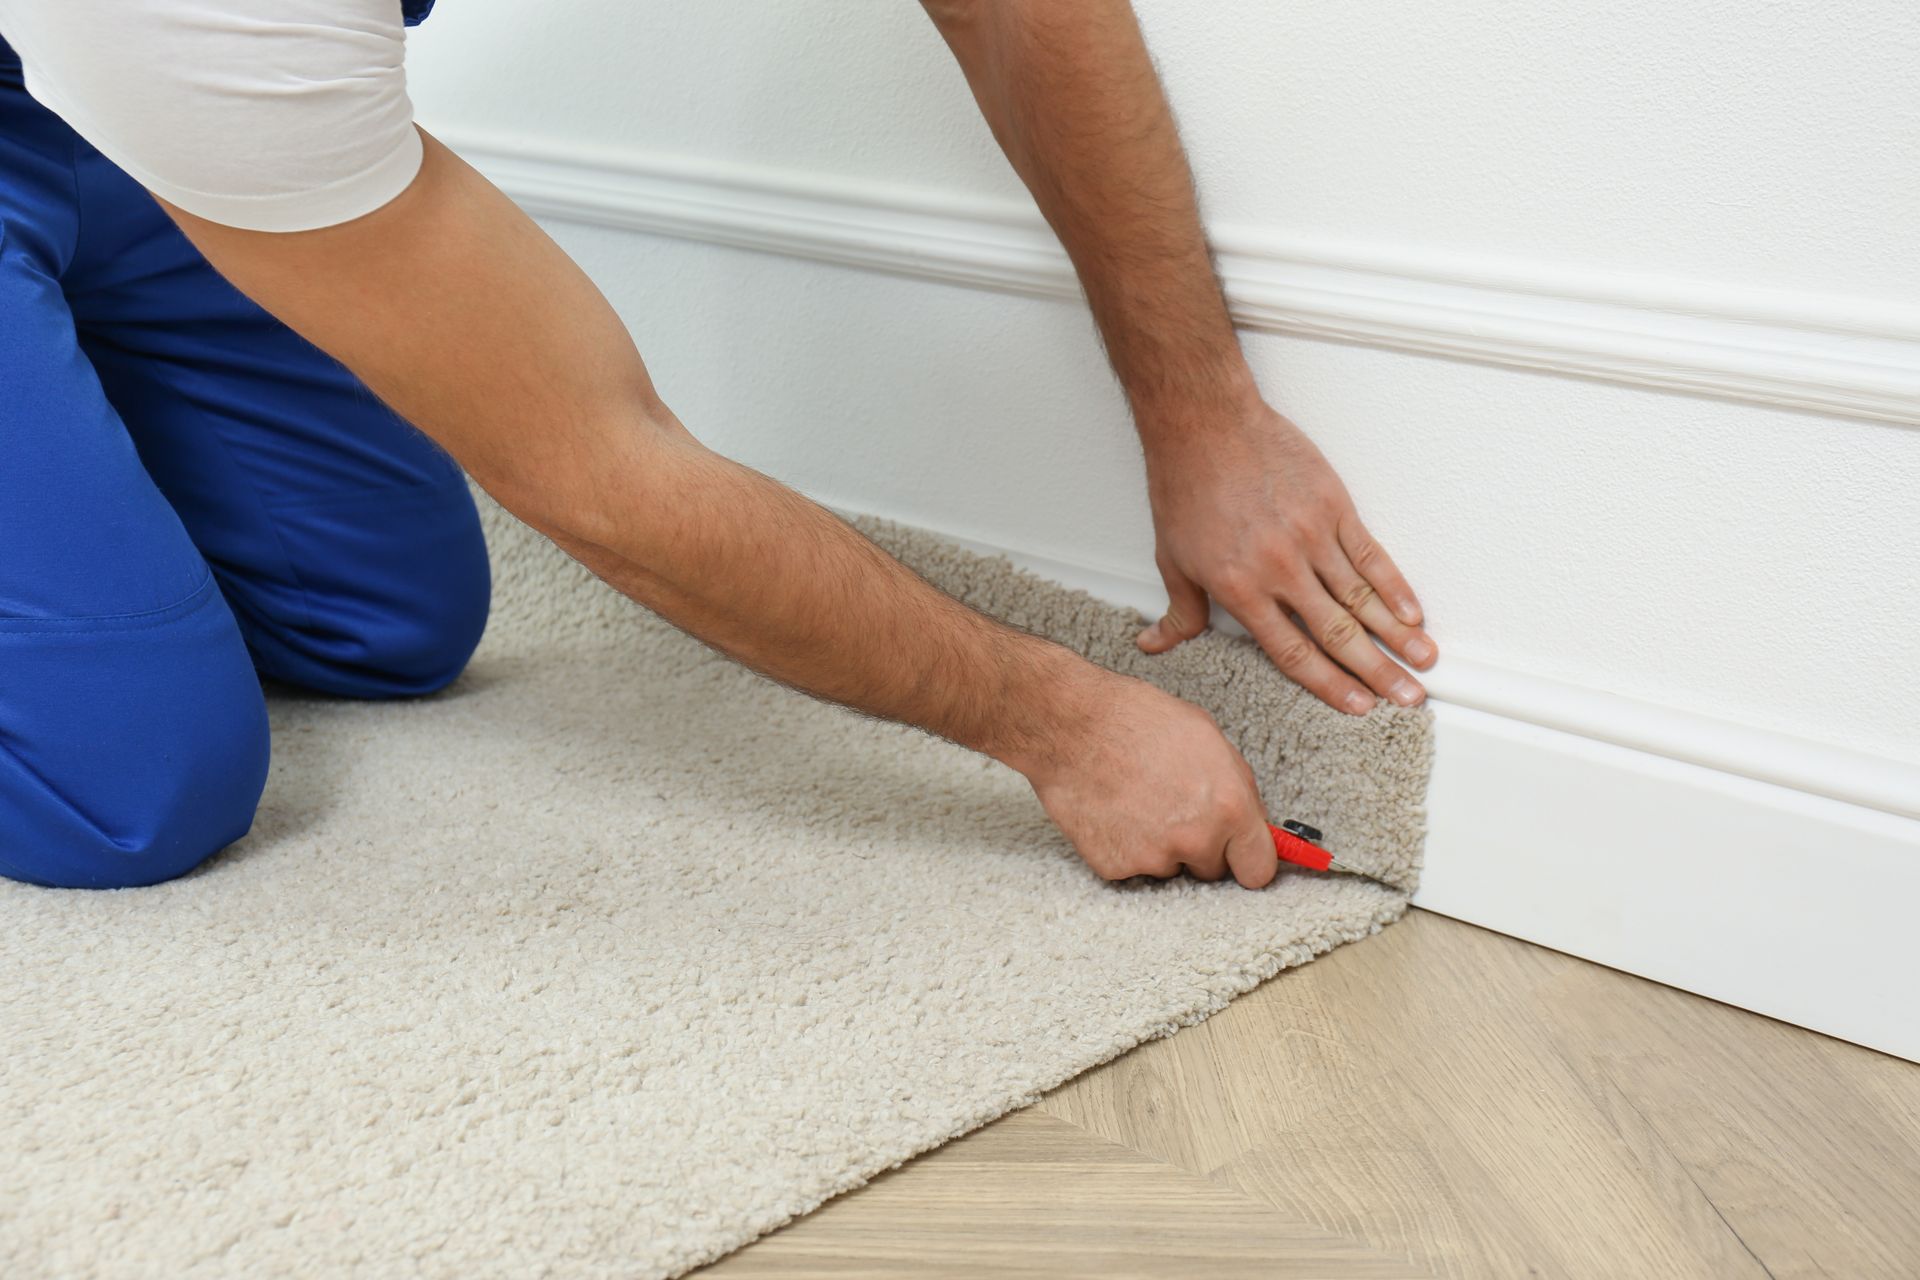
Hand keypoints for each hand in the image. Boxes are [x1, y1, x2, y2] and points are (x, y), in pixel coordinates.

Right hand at [1023, 670, 1277, 888]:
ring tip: (1138, 801)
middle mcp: (1195, 840)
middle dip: (1201, 846)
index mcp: (1228, 807)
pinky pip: (1133, 867)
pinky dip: (1127, 846)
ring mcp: (1153, 858)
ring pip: (1171, 868)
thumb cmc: (1136, 720)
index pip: (1259, 869)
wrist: (1070, 726)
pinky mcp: (1115, 867)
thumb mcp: (1207, 737)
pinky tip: (1116, 811)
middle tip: (1175, 807)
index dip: (1249, 860)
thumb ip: (1237, 787)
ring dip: (1161, 845)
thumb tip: (1251, 819)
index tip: (1239, 854)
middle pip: (1214, 871)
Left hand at [1137, 403, 1435, 714]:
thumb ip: (1179, 611)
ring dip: (1397, 635)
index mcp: (1241, 590)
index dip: (1329, 685)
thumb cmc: (1185, 488)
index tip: (1357, 707)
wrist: (1205, 425)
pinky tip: (1412, 612)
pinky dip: (1394, 586)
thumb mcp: (1171, 559)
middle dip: (1376, 672)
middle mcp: (1280, 570)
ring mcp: (1310, 536)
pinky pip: (1369, 554)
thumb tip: (1157, 643)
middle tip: (1407, 699)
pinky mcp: (1332, 505)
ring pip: (1362, 598)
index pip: (1293, 652)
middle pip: (1338, 634)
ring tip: (1424, 662)